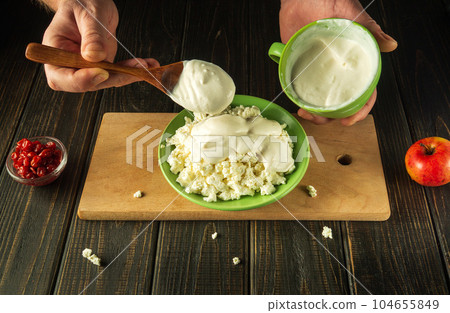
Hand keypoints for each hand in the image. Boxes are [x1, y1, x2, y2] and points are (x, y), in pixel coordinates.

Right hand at [42, 0, 159, 91]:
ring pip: (105, 81)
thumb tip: (94, 56)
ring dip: (128, 75)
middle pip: (86, 84)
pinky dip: (133, 71)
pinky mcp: (102, 67)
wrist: (90, 2)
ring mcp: (86, 67)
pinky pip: (116, 74)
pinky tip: (147, 64)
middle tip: (135, 69)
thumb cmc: (82, 2)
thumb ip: (91, 35)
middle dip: (113, 78)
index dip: (81, 79)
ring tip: (146, 64)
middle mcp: (68, 63)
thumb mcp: (88, 14)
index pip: (61, 76)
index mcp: (55, 50)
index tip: (102, 72)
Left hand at [279, 0, 396, 125]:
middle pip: (340, 101)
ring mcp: (318, 70)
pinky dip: (300, 99)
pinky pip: (300, 88)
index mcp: (354, 60)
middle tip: (325, 120)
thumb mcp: (352, 15)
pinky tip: (297, 104)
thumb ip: (370, 30)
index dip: (360, 109)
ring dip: (316, 112)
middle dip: (334, 117)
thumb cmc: (328, 1)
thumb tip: (390, 45)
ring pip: (320, 99)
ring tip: (308, 114)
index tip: (350, 120)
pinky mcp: (299, 67)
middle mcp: (337, 68)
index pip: (363, 91)